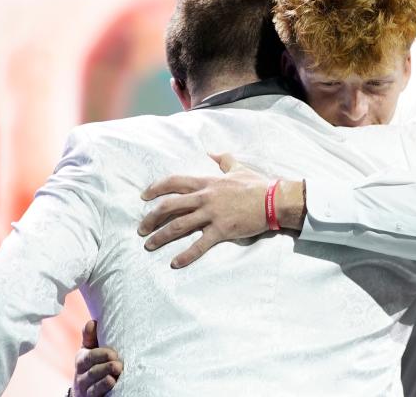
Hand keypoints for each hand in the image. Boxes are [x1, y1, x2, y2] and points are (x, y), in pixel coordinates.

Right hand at [73, 320, 122, 396]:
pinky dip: (103, 387)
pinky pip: (95, 392)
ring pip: (94, 382)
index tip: (113, 353)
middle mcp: (81, 374)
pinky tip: (112, 382)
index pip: (89, 356)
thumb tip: (92, 322)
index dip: (101, 354)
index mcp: (82, 359)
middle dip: (105, 365)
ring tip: (117, 370)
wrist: (84, 391)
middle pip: (92, 369)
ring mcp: (85, 387)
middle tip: (118, 363)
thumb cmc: (92, 365)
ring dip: (106, 375)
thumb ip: (90, 338)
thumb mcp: (90, 351)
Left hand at [138, 153, 304, 267]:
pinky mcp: (221, 230)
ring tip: (149, 245)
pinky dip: (186, 255)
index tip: (144, 197)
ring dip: (161, 236)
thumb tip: (213, 152)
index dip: (156, 188)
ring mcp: (212, 214)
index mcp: (207, 182)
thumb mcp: (238, 168)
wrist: (274, 200)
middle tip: (141, 228)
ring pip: (179, 226)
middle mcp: (205, 197)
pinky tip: (174, 263)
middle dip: (152, 217)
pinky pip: (199, 245)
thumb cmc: (257, 184)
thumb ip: (223, 160)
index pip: (174, 182)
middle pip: (170, 206)